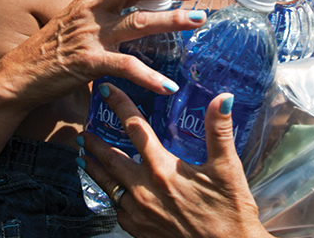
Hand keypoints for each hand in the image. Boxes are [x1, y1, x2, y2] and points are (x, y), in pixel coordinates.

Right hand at [0, 0, 208, 109]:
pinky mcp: (88, 62)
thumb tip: (132, 7)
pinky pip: (126, 67)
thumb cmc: (50, 48)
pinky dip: (150, 77)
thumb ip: (101, 11)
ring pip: (138, 22)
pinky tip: (168, 86)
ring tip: (197, 20)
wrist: (20, 74)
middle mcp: (91, 10)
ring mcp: (90, 35)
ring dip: (172, 21)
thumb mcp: (76, 19)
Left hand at [80, 84, 269, 237]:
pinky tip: (110, 190)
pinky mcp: (139, 230)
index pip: (135, 128)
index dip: (120, 105)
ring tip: (83, 156)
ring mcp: (138, 212)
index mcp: (163, 170)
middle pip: (110, 158)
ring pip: (107, 184)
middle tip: (83, 130)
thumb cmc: (230, 214)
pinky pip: (117, 208)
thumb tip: (222, 97)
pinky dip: (109, 194)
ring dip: (93, 167)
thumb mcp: (228, 169)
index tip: (106, 90)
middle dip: (95, 142)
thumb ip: (219, 131)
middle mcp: (144, 190)